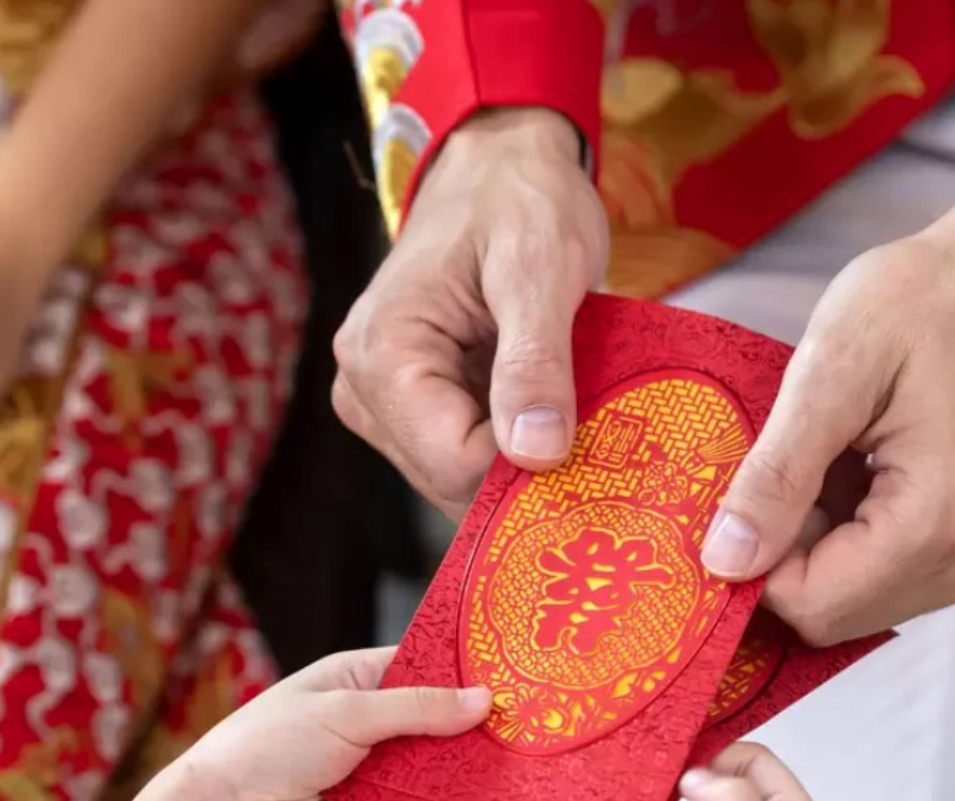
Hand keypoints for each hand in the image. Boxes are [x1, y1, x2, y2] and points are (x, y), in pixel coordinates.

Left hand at [180, 646, 490, 800]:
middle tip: (521, 726)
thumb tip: (480, 700)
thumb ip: (417, 708)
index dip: (462, 672)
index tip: (509, 677)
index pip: (422, 666)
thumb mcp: (348, 712)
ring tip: (512, 763)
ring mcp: (373, 765)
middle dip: (468, 725)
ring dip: (458, 766)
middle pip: (434, 718)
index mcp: (357, 678)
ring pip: (431, 762)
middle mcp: (368, 720)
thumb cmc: (270, 745)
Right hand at [332, 106, 607, 513]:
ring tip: (568, 401)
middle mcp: (365, 388)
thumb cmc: (519, 199)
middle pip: (452, 483)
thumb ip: (535, 361)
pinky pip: (466, 455)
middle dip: (526, 467)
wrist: (500, 164)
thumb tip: (538, 452)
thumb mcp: (540, 269)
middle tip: (590, 424)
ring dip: (524, 456)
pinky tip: (547, 405)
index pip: (453, 464)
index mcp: (382, 355)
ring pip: (461, 479)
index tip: (588, 435)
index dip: (527, 465)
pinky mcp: (412, 405)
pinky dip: (515, 443)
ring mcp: (384, 401)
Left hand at [698, 175, 954, 643]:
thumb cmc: (933, 296)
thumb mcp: (834, 366)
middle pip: (841, 614)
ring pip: (868, 599)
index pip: (813, 606)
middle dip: (793, 552)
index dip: (757, 563)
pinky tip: (867, 467)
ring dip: (828, 543)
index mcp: (943, 520)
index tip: (743, 491)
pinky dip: (865, 535)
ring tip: (840, 455)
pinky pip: (903, 575)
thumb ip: (777, 473)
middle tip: (797, 461)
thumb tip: (724, 559)